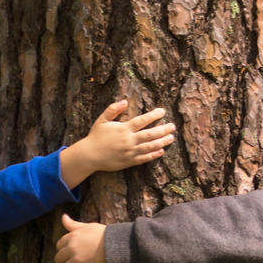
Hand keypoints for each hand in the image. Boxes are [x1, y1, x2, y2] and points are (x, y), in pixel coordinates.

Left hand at [55, 214, 107, 262]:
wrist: (115, 244)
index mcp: (71, 237)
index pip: (59, 245)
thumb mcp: (87, 226)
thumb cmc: (102, 233)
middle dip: (61, 262)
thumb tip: (63, 216)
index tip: (65, 252)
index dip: (61, 249)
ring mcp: (77, 260)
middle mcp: (72, 249)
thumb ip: (73, 224)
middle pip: (59, 258)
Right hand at [59, 101, 174, 187]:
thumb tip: (125, 101)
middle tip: (172, 126)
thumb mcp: (102, 120)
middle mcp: (129, 140)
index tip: (162, 111)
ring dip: (162, 142)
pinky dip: (154, 155)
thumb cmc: (96, 136)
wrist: (90, 156)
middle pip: (150, 134)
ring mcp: (130, 152)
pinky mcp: (129, 162)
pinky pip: (144, 158)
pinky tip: (161, 151)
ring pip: (150, 146)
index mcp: (123, 129)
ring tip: (171, 138)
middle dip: (163, 129)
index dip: (154, 115)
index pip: (142, 120)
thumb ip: (112, 109)